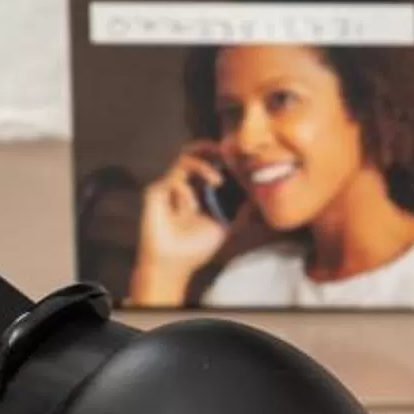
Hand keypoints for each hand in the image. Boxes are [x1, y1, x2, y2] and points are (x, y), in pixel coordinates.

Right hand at [126, 144, 232, 303]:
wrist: (175, 265)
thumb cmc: (196, 247)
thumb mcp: (226, 226)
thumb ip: (240, 210)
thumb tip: (257, 196)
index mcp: (199, 190)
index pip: (208, 164)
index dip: (221, 158)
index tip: (239, 157)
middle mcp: (183, 185)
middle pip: (193, 154)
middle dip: (209, 149)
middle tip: (226, 150)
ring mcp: (168, 187)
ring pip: (184, 161)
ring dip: (204, 167)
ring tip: (218, 181)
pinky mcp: (155, 192)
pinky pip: (173, 181)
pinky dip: (186, 192)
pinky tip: (190, 209)